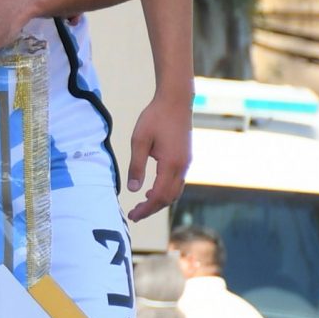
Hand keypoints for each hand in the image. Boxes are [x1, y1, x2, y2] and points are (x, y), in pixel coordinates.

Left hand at [123, 92, 193, 220]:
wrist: (175, 101)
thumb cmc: (155, 118)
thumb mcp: (139, 141)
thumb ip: (136, 166)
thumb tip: (133, 189)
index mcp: (171, 164)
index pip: (159, 196)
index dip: (146, 209)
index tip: (132, 215)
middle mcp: (182, 167)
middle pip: (169, 198)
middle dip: (152, 209)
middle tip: (134, 214)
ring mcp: (186, 163)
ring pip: (175, 191)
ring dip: (159, 201)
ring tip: (142, 205)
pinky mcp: (185, 158)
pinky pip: (177, 182)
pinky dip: (165, 191)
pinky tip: (152, 191)